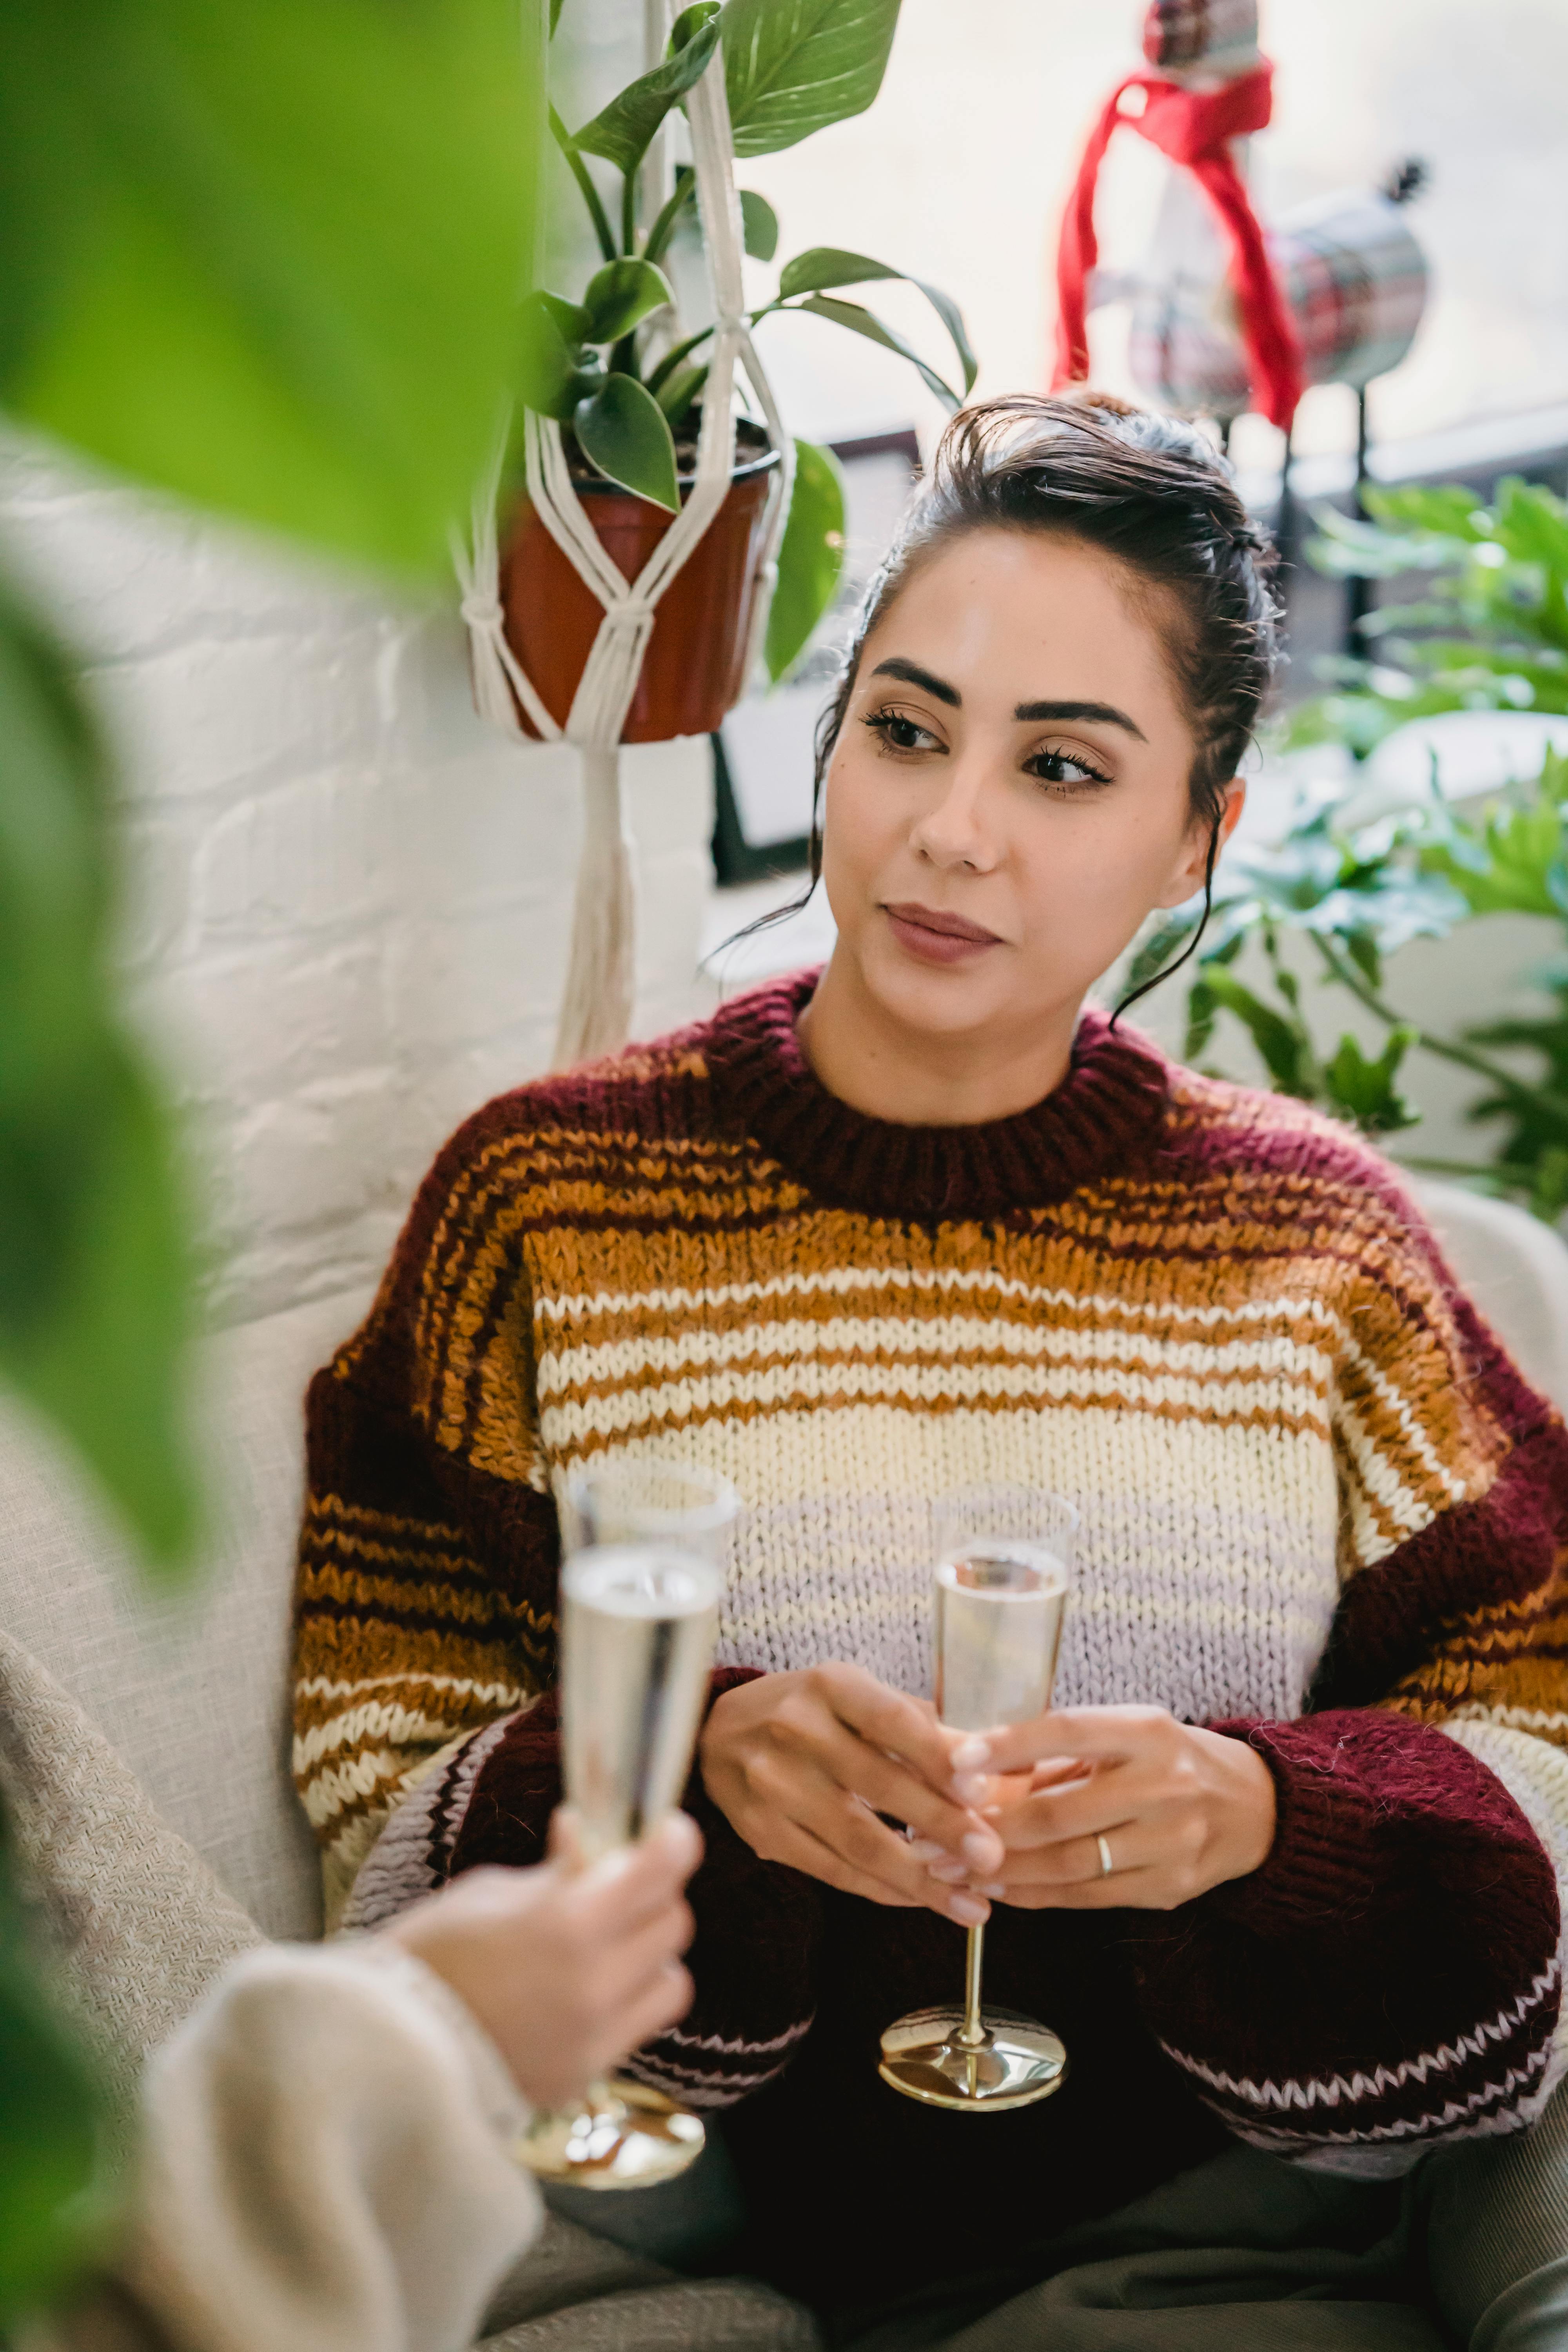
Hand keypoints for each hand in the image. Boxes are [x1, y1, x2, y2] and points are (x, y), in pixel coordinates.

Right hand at [385, 1808, 700, 2107]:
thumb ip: (556, 1871)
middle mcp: (595, 1982)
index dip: (673, 1841)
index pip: (661, 1870)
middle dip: (652, 1897)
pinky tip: (581, 1993)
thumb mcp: (492, 1892)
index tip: (666, 1831)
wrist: (386, 2048)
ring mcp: (595, 2037)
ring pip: (670, 1982)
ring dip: (648, 1956)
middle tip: (618, 1888)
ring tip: (604, 1948)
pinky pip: (637, 2028)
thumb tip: (589, 1837)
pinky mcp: (587, 2076)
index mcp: (569, 1922)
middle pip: (672, 1924)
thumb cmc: (432, 1953)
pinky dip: (625, 2003)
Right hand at [699, 1663, 1003, 1924]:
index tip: (982, 1792)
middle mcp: (795, 1729)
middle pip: (877, 1784)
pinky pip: (831, 1870)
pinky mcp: (761, 1831)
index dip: (937, 1757)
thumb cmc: (810, 1711)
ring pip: (855, 1841)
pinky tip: (921, 1899)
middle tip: (990, 1858)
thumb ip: (922, 1728)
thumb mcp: (859, 1697)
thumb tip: (993, 1765)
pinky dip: (881, 1889)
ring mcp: (772, 1784)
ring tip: (970, 1903)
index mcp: (830, 1685)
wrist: (718, 1733)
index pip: (891, 1720)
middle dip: (940, 1826)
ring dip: (919, 1878)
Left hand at [968, 1707, 1276, 1910]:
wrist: (1255, 1808)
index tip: (956, 1763)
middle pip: (1061, 1813)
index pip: (1069, 1732)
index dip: (1009, 1747)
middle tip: (932, 1834)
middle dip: (988, 1829)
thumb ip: (1056, 1755)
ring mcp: (1171, 1842)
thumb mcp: (1124, 1736)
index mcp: (1147, 1731)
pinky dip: (1037, 1894)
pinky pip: (1089, 1896)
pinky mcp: (1170, 1888)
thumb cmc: (1169, 1761)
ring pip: (1070, 1864)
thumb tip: (972, 1774)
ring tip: (952, 1869)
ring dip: (1003, 1870)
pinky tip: (1000, 1888)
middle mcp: (1164, 1785)